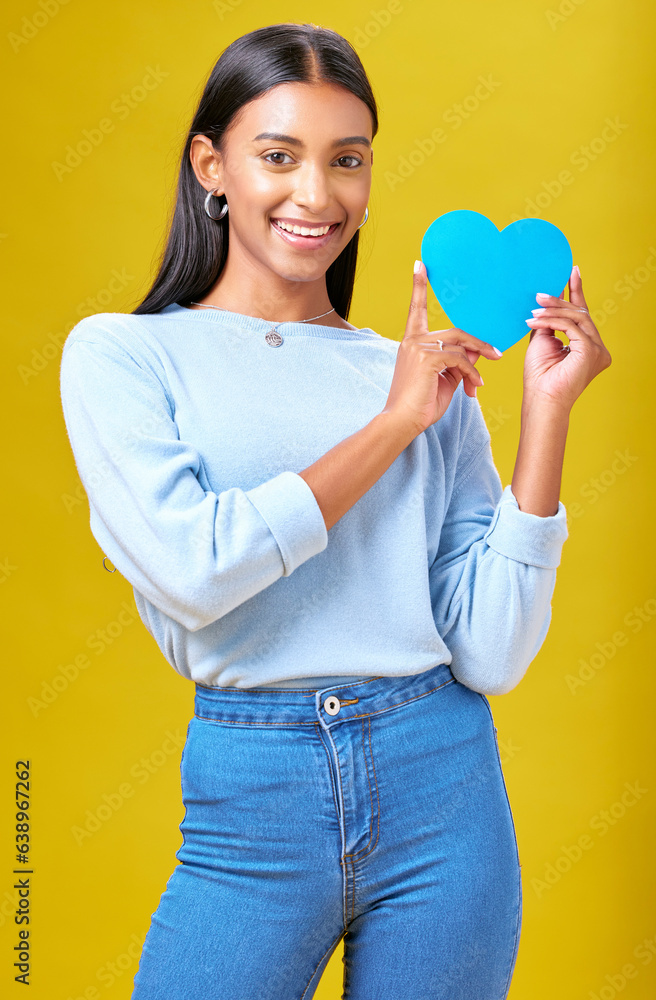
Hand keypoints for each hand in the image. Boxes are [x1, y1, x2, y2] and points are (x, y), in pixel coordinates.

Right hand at [382, 260, 502, 435]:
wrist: (401, 422)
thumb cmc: (420, 404)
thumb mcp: (443, 379)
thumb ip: (458, 363)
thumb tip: (478, 353)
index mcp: (411, 342)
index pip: (416, 309)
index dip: (419, 286)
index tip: (420, 265)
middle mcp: (413, 340)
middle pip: (455, 332)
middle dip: (478, 344)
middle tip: (496, 355)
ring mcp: (419, 347)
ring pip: (460, 346)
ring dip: (476, 364)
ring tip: (479, 384)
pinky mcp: (427, 359)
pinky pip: (460, 359)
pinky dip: (471, 374)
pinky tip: (474, 388)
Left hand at [523, 265, 611, 410]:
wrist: (540, 399)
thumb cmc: (539, 377)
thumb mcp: (543, 341)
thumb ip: (549, 322)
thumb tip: (549, 299)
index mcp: (589, 347)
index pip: (582, 315)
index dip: (577, 292)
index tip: (572, 271)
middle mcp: (598, 348)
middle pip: (581, 314)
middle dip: (559, 301)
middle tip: (539, 295)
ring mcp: (598, 350)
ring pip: (577, 318)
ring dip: (552, 311)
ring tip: (533, 310)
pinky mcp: (591, 351)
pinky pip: (570, 326)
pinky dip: (551, 321)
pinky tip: (535, 321)